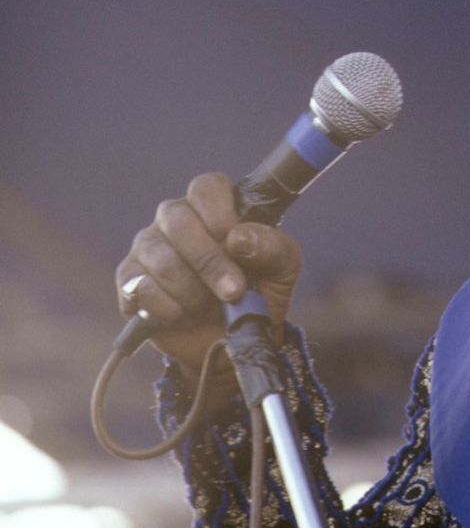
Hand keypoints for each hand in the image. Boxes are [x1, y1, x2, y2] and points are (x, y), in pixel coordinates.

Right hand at [115, 172, 301, 381]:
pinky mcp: (129, 280)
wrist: (234, 340)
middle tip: (233, 291)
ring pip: (159, 256)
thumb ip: (270, 245)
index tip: (237, 246)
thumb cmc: (260, 291)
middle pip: (179, 219)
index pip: (207, 187)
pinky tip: (182, 314)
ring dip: (191, 289)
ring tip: (208, 305)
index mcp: (214, 206)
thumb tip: (238, 237)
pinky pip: (138, 287)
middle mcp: (177, 218)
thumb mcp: (282, 267)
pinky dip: (167, 307)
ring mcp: (148, 246)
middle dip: (209, 261)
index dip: (220, 214)